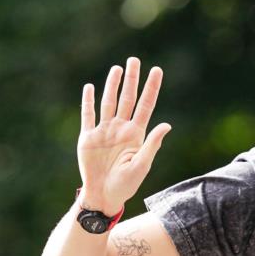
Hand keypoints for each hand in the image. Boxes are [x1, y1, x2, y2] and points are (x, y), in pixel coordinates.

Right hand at [77, 57, 170, 214]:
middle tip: (134, 60)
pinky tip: (90, 87)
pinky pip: (88, 115)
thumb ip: (152, 144)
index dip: (151, 88)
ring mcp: (104, 131)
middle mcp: (121, 128)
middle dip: (131, 79)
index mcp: (136, 134)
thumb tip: (167, 124)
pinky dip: (88, 101)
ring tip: (117, 69)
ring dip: (112, 85)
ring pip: (108, 102)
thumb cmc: (126, 184)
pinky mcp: (88, 137)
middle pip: (127, 98)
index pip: (145, 105)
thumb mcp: (142, 165)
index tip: (156, 70)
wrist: (103, 195)